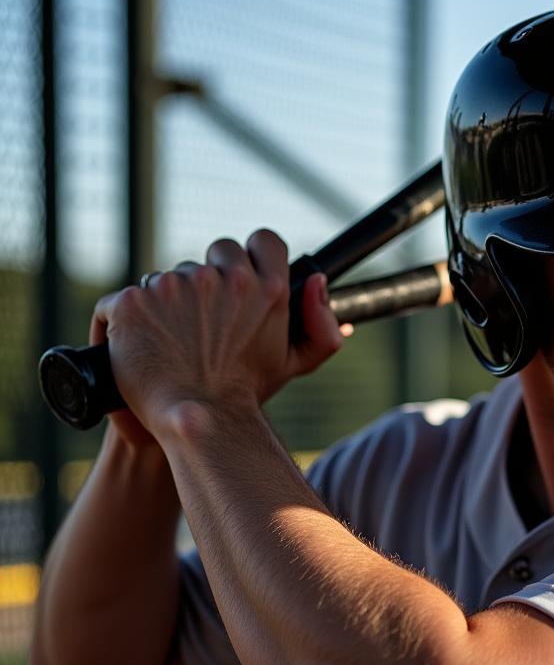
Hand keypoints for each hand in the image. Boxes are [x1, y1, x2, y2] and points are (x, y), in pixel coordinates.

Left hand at [92, 230, 343, 438]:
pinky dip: (125, 321)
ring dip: (168, 302)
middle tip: (203, 323)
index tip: (241, 278)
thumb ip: (321, 325)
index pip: (263, 241)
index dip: (252, 256)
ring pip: (169, 278)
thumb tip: (317, 282)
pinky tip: (134, 346)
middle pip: (216, 256)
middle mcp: (225, 280)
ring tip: (170, 343)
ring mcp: (175, 286)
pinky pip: (121, 300)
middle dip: (209, 282)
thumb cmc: (245, 395)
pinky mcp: (133, 301)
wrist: (200, 423)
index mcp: (268, 289)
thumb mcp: (292, 363)